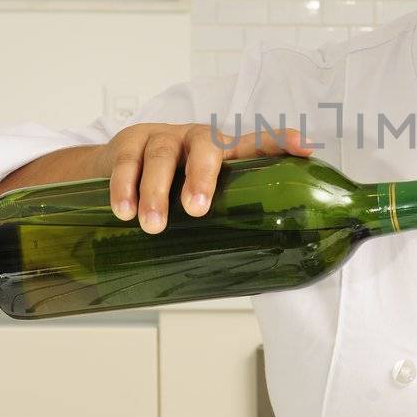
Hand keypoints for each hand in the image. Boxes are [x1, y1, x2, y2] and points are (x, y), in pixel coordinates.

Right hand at [97, 121, 313, 233]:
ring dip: (157, 192)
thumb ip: (225, 230)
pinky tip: (124, 210)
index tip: (303, 148)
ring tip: (153, 225)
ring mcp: (164, 138)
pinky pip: (128, 162)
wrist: (113, 173)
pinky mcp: (130, 142)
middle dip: (202, 177)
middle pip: (207, 147)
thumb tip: (259, 278)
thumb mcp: (202, 206)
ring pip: (163, 156)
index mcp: (226, 155)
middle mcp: (199, 140)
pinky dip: (125, 187)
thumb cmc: (172, 194)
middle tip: (195, 210)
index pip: (258, 144)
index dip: (281, 143)